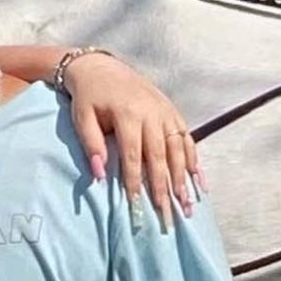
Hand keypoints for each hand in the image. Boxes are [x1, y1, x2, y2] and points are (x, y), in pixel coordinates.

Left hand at [63, 53, 200, 224]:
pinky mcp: (173, 112)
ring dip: (184, 178)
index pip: (134, 155)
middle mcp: (152, 113)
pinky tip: (199, 181)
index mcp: (128, 113)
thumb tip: (99, 175)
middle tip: (169, 213)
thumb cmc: (89, 96)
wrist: (102, 67)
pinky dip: (194, 160)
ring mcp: (166, 112)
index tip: (137, 206)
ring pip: (179, 149)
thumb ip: (91, 144)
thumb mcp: (82, 117)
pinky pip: (187, 138)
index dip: (136, 182)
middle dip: (165, 187)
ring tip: (188, 203)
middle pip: (161, 156)